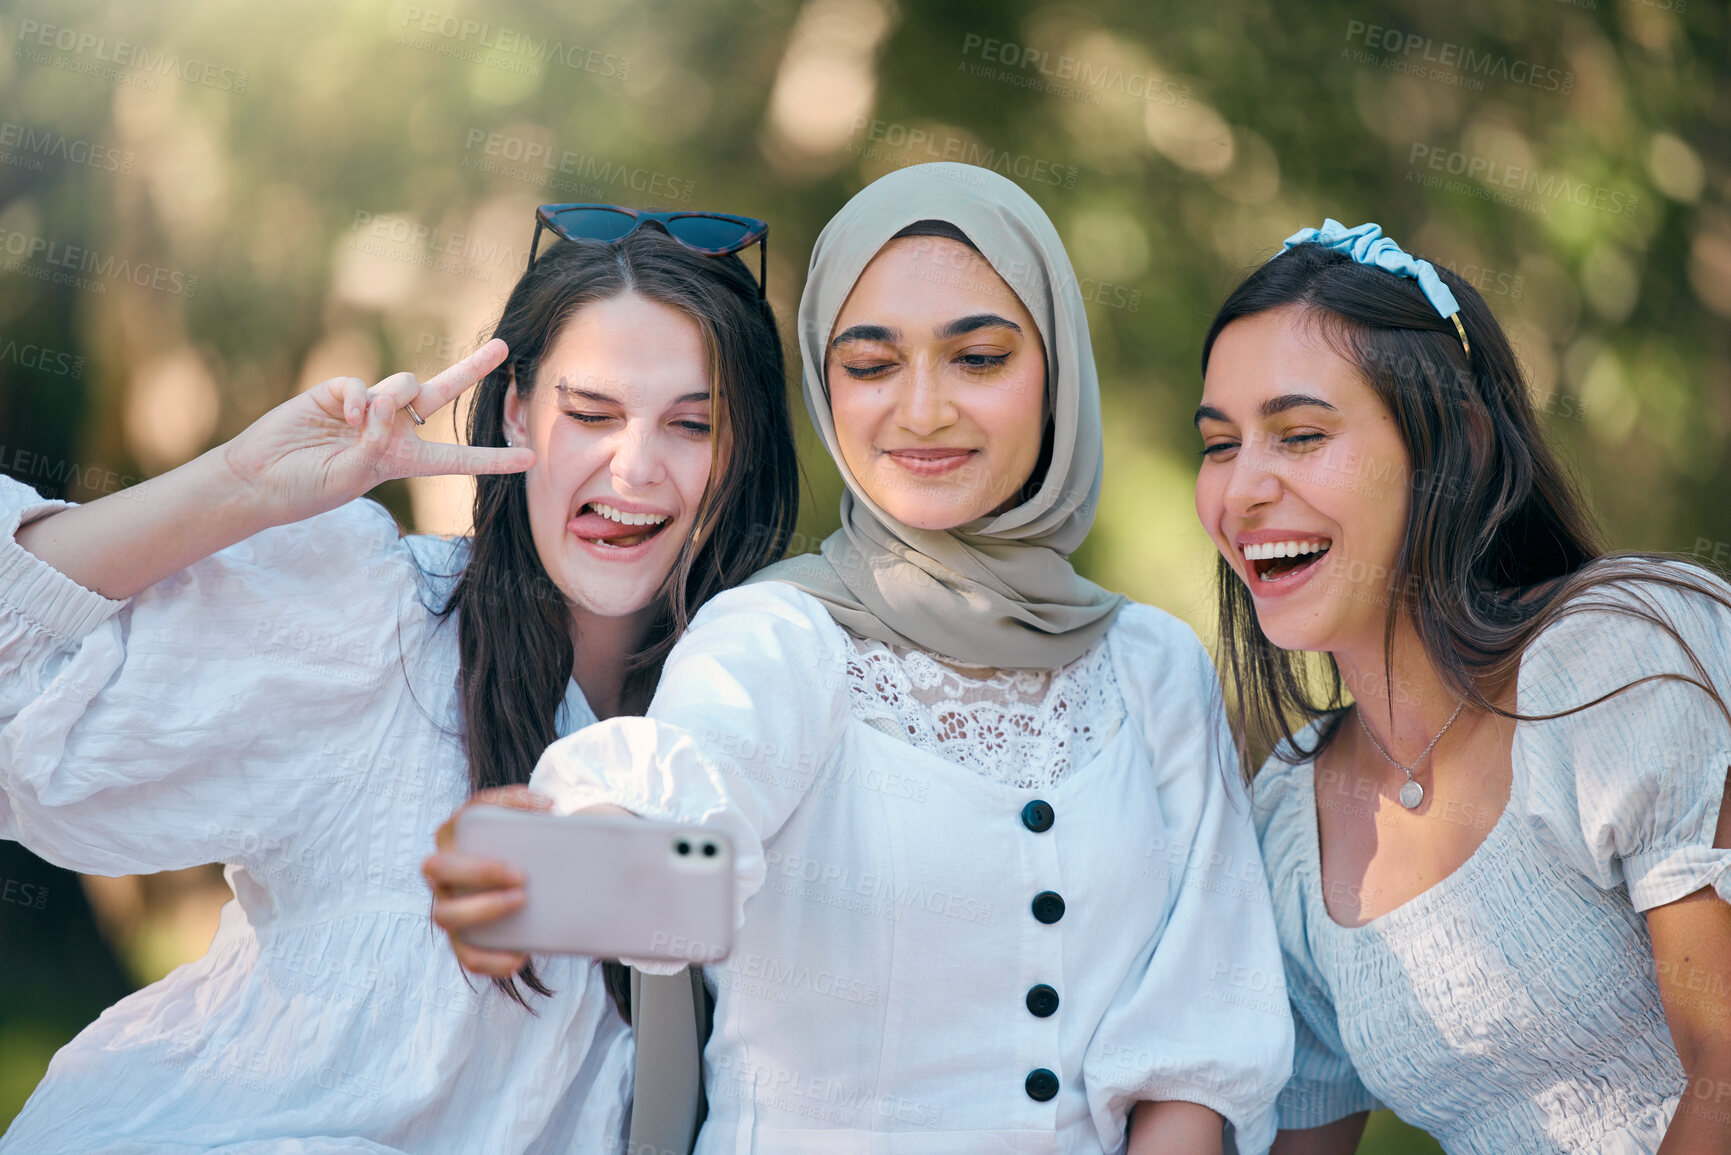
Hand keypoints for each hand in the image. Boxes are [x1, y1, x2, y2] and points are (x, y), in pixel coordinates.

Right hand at [220, 338, 533, 525]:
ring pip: (405, 386)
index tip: (531, 459)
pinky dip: (358, 398)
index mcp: (404, 461)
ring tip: (365, 419)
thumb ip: (376, 444)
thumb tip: (385, 404)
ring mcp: (366, 408)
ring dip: (394, 398)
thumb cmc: (308, 488)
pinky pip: (364, 384)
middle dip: (472, 369)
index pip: (458, 459)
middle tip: (503, 348)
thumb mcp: (354, 477)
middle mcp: (392, 430)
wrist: (259, 477)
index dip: (494, 460)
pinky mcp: (339, 391)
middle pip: (442, 395)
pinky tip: (344, 414)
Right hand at [424, 785, 552, 977]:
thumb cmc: (526, 853)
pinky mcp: (462, 940)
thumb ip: (543, 825)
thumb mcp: (532, 835)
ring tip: (522, 901)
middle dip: (478, 870)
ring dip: (483, 909)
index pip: (469, 811)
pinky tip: (521, 955)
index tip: (545, 807)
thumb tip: (569, 821)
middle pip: (438, 867)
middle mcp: (441, 872)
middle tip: (520, 874)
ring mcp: (447, 906)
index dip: (501, 805)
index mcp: (456, 835)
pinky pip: (469, 957)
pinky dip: (493, 960)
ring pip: (445, 915)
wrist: (518, 885)